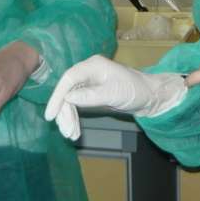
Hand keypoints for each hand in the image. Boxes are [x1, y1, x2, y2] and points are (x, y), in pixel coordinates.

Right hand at [44, 55, 185, 139]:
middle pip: (67, 91)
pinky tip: (74, 131)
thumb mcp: (114, 93)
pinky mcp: (90, 93)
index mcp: (93, 66)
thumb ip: (91, 95)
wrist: (148, 96)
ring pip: (70, 100)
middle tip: (66, 132)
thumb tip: (69, 98)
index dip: (57, 96)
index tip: (50, 115)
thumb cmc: (134, 91)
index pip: (69, 78)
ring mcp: (88, 82)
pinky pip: (76, 104)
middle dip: (65, 113)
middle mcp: (87, 72)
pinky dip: (74, 117)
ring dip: (68, 118)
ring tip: (71, 135)